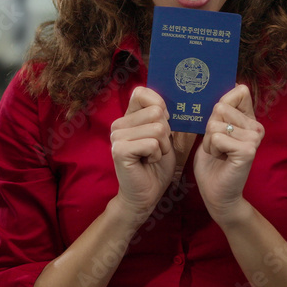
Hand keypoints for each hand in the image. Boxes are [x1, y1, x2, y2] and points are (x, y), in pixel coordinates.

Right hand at [109, 87, 174, 220]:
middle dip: (166, 133)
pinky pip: (152, 143)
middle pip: (157, 112)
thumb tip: (169, 99)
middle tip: (156, 148)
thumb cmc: (156, 165)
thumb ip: (162, 116)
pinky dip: (157, 155)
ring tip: (152, 156)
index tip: (162, 124)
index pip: (141, 92)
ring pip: (158, 128)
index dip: (159, 105)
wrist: (146, 194)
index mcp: (127, 117)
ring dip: (163, 146)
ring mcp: (117, 137)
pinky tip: (148, 162)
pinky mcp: (120, 150)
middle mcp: (118, 124)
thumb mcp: (164, 136)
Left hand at [194, 84, 263, 225]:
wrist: (217, 194)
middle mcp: (256, 126)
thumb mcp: (214, 130)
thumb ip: (221, 111)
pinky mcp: (248, 150)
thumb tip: (236, 86)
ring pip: (215, 123)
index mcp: (250, 119)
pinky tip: (222, 159)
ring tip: (219, 153)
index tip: (219, 124)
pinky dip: (212, 148)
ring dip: (209, 141)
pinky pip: (216, 137)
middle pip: (220, 107)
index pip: (238, 91)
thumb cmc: (213, 162)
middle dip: (210, 127)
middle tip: (218, 145)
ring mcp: (254, 138)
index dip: (220, 106)